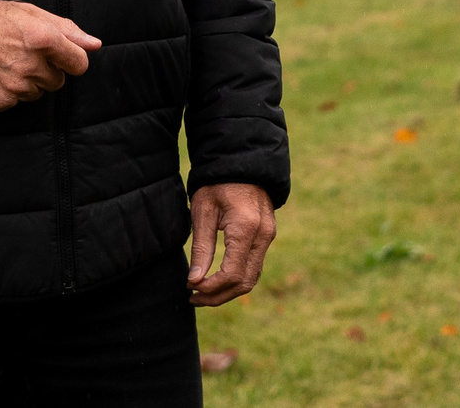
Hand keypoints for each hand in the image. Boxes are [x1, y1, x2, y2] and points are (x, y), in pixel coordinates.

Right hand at [0, 0, 100, 110]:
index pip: (79, 64)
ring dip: (28, 82)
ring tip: (7, 62)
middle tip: (24, 54)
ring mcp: (15, 86)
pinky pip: (16, 102)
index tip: (60, 55)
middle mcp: (32, 65)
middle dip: (47, 70)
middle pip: (58, 81)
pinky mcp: (0, 101)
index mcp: (44, 39)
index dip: (71, 59)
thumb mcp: (31, 13)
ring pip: (37, 92)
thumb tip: (95, 44)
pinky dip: (8, 92)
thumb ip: (67, 30)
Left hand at [186, 182, 275, 305]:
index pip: (232, 274)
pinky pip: (254, 266)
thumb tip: (195, 281)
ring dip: (228, 291)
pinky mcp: (266, 237)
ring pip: (252, 278)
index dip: (211, 288)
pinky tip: (217, 280)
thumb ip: (201, 248)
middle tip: (193, 298)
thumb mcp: (203, 212)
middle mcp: (263, 236)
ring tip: (202, 293)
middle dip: (218, 296)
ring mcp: (268, 237)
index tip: (190, 288)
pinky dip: (237, 279)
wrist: (241, 162)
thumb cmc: (217, 184)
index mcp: (246, 228)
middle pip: (245, 282)